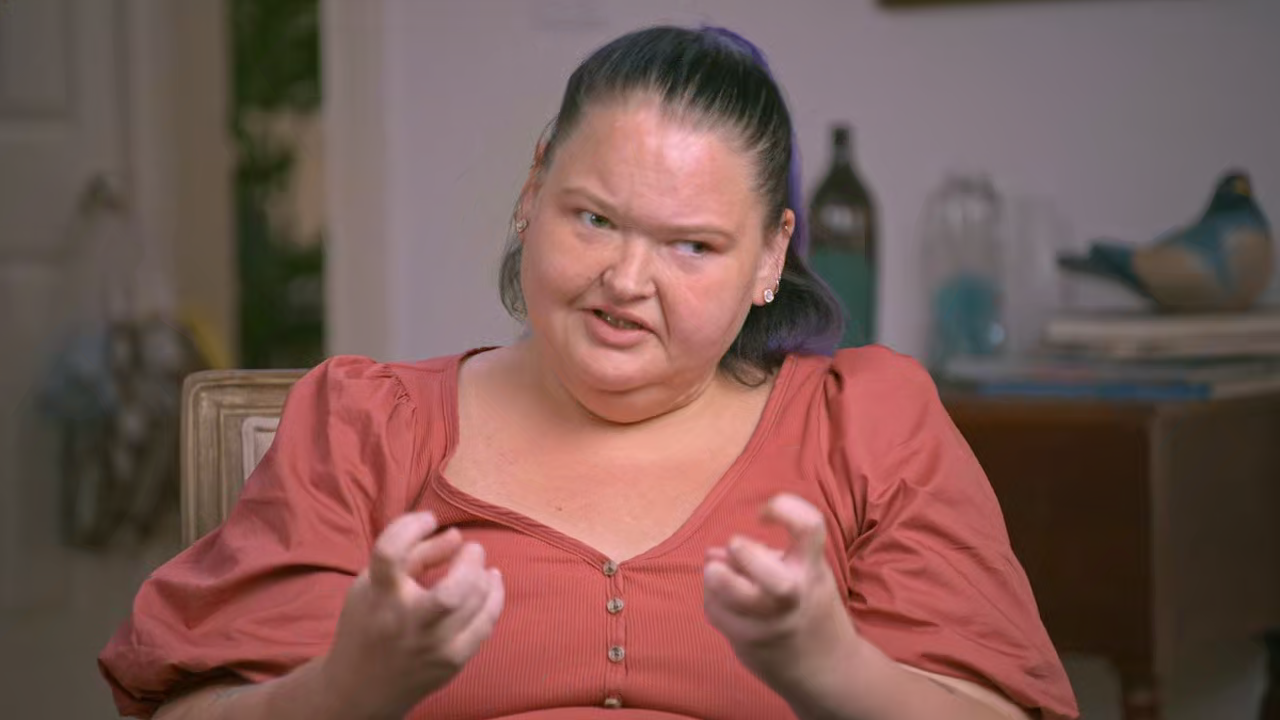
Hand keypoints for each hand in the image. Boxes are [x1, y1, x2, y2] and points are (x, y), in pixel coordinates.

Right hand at [322, 512, 504, 719]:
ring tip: (481, 568)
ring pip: (476, 604)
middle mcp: (406, 622)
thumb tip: (457, 536)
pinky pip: (485, 626)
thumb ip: (413, 555)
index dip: (412, 526)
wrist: (359, 688)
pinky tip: (491, 585)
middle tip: (471, 550)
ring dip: (485, 576)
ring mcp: (432, 646)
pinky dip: (494, 599)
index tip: (429, 520)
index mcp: (378, 595)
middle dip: (471, 561)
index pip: (391, 552)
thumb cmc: (369, 624)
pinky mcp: (450, 662)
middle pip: (454, 590)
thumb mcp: (374, 585)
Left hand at [703, 494, 859, 692]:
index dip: (784, 507)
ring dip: (715, 576)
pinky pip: (716, 612)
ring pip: (734, 596)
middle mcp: (794, 595)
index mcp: (812, 569)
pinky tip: (720, 599)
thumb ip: (765, 556)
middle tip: (735, 545)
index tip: (764, 513)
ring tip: (714, 571)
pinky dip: (712, 599)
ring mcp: (770, 622)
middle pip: (774, 579)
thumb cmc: (810, 607)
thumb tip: (713, 553)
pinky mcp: (748, 643)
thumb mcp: (805, 573)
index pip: (810, 527)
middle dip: (746, 555)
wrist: (827, 669)